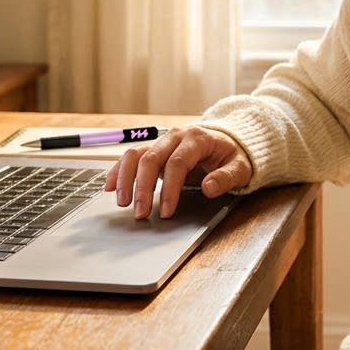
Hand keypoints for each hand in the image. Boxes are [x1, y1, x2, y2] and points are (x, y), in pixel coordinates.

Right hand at [103, 126, 251, 218]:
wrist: (229, 140)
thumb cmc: (234, 155)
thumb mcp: (240, 167)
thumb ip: (226, 178)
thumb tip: (209, 188)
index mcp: (197, 138)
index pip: (177, 163)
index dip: (169, 188)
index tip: (166, 212)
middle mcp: (176, 136)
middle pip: (151, 158)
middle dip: (142, 188)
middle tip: (140, 213)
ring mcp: (163, 141)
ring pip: (136, 154)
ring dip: (125, 178)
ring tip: (122, 202)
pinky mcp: (154, 149)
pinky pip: (131, 157)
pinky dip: (118, 171)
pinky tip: (109, 186)